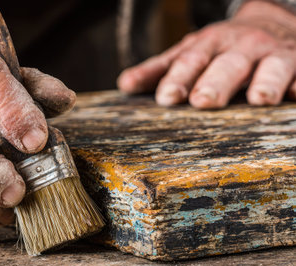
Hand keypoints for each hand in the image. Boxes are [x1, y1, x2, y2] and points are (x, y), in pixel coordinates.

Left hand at [118, 1, 295, 107]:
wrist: (269, 25)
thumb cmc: (220, 49)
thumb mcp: (189, 54)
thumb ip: (159, 70)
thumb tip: (124, 85)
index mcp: (209, 45)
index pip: (190, 62)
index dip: (178, 79)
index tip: (167, 98)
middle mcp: (241, 48)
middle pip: (227, 65)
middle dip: (215, 82)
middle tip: (203, 101)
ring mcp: (273, 55)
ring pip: (271, 67)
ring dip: (266, 81)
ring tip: (260, 99)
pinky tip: (295, 96)